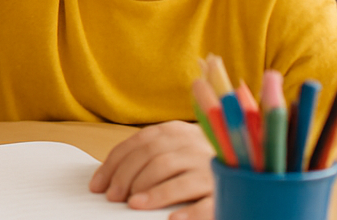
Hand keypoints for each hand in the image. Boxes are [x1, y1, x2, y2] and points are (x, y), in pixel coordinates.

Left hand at [89, 121, 214, 217]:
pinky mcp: (225, 191)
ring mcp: (210, 167)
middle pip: (152, 157)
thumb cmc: (196, 162)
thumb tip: (110, 177)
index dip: (113, 164)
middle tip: (113, 197)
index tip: (98, 185)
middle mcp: (192, 144)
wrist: (246, 163)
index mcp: (174, 131)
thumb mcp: (173, 150)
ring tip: (133, 205)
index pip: (137, 144)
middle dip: (127, 178)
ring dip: (151, 191)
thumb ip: (149, 156)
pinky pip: (206, 202)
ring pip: (174, 175)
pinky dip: (188, 212)